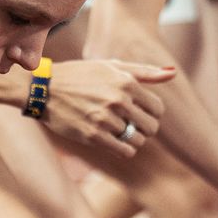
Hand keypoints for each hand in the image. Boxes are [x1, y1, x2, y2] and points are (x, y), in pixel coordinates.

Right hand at [42, 59, 173, 157]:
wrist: (44, 89)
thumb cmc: (81, 76)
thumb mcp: (111, 66)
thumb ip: (144, 72)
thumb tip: (172, 73)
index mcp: (126, 82)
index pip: (158, 108)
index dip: (152, 114)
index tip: (141, 114)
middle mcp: (118, 100)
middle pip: (151, 127)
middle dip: (144, 129)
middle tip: (132, 126)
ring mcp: (105, 119)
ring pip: (137, 141)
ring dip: (132, 139)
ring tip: (120, 132)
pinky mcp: (93, 136)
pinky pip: (124, 151)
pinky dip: (124, 149)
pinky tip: (114, 141)